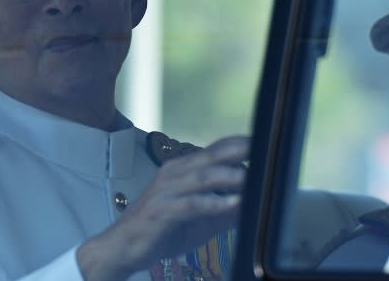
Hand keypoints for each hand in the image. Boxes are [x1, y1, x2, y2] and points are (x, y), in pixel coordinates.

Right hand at [77, 135, 248, 280]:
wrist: (123, 247)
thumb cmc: (163, 229)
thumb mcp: (201, 219)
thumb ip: (226, 210)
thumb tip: (255, 205)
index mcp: (184, 169)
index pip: (216, 149)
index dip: (240, 144)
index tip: (266, 140)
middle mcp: (176, 173)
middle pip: (212, 156)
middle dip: (238, 151)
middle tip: (264, 147)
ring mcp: (167, 190)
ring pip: (203, 177)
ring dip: (229, 177)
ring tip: (251, 178)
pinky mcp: (163, 210)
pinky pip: (192, 204)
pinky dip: (214, 204)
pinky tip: (232, 204)